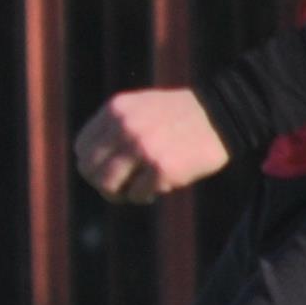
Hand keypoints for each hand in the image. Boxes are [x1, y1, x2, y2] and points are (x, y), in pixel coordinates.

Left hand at [74, 89, 229, 204]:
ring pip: (108, 185)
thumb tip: (89, 164)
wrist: (222, 114)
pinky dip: (145, 196)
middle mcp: (125, 126)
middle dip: (102, 183)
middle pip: (90, 169)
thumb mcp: (140, 108)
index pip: (82, 148)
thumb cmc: (179, 116)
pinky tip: (158, 188)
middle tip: (119, 188)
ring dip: (121, 193)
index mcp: (116, 109)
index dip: (92, 165)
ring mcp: (142, 147)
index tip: (107, 171)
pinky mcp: (162, 168)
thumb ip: (114, 128)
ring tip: (137, 190)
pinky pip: (137, 194)